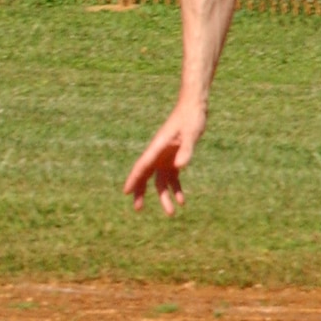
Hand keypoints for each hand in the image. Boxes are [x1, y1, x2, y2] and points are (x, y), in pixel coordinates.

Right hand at [123, 101, 206, 215]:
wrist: (194, 107)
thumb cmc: (191, 118)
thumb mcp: (191, 134)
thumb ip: (186, 150)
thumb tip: (179, 168)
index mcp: (157, 147)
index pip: (142, 166)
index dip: (134, 179)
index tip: (126, 192)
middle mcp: (158, 153)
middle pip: (145, 175)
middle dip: (141, 192)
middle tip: (138, 209)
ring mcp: (165, 156)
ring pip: (160, 180)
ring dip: (164, 196)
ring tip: (171, 213)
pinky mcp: (174, 157)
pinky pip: (172, 177)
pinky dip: (176, 189)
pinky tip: (182, 200)